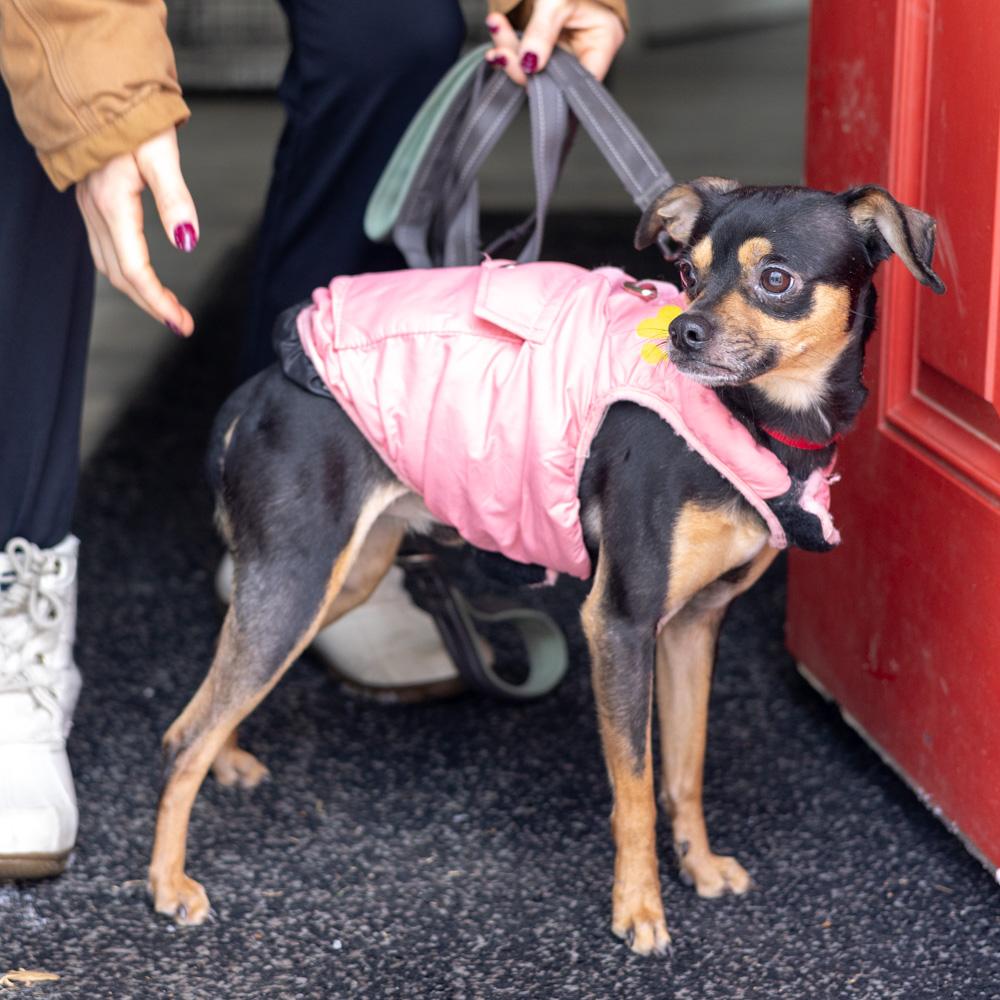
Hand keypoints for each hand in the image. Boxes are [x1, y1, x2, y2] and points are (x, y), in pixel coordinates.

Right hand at [75, 127, 198, 335]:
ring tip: (167, 307)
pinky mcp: (92, 198)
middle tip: (180, 322)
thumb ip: (175, 198)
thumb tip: (187, 240)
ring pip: (110, 264)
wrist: (93, 79)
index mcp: (112, 204)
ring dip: (138, 290)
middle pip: (121, 275)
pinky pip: (105, 247)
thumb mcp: (160, 152)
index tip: (182, 323)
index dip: (159, 301)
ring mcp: (90, 205)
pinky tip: (143, 275)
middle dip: (150, 304)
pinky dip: (125, 270)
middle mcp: (96, 209)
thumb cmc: (128, 110)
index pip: (136, 270)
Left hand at [485, 0, 625, 83]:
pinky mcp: (545, 43)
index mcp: (603, 41)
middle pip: (552, 77)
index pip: (580, 81)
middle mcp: (584, 50)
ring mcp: (564, 48)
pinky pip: (525, 53)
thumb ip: (543, 34)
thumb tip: (530, 64)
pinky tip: (498, 28)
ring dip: (509, 50)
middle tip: (501, 49)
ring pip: (534, 67)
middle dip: (522, 64)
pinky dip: (508, 42)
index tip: (528, 71)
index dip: (554, 86)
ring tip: (496, 26)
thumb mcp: (558, 0)